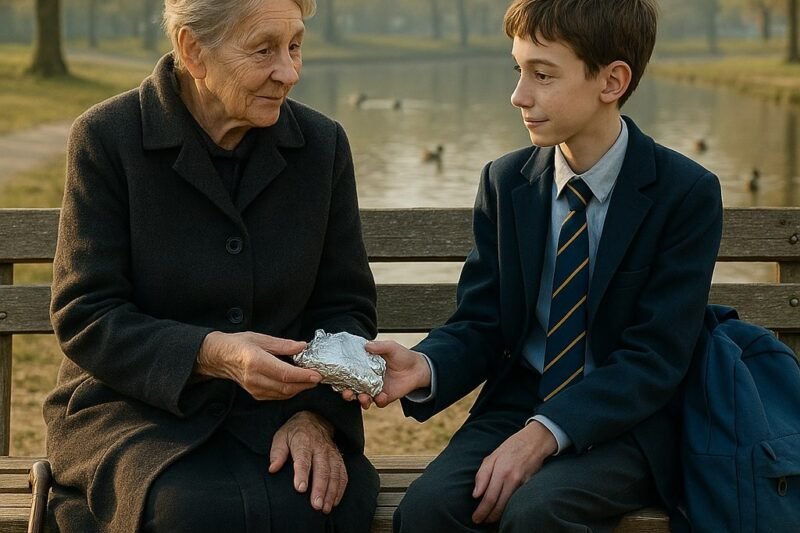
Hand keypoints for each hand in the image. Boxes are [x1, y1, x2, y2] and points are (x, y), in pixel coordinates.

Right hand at [195, 331, 320, 399]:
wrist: (219, 357)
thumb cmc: (239, 344)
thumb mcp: (261, 338)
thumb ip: (283, 345)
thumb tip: (303, 346)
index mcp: (256, 362)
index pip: (284, 373)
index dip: (303, 376)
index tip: (317, 374)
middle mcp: (255, 378)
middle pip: (286, 387)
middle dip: (305, 384)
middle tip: (319, 377)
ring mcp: (254, 389)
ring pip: (283, 394)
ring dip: (299, 388)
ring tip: (311, 379)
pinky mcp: (255, 394)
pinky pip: (277, 396)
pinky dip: (290, 391)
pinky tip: (297, 383)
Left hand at [269, 411, 346, 513]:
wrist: (315, 419)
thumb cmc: (294, 433)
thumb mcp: (281, 436)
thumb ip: (277, 452)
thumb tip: (273, 468)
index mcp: (303, 441)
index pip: (303, 458)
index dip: (302, 473)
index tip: (300, 489)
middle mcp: (320, 448)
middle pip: (322, 469)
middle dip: (320, 488)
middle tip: (316, 505)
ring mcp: (331, 453)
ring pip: (334, 473)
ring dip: (331, 492)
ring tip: (325, 508)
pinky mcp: (338, 459)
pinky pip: (343, 474)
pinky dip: (340, 488)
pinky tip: (334, 502)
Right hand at [341, 340, 430, 408]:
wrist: (418, 368)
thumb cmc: (402, 356)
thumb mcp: (391, 347)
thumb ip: (379, 346)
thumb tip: (366, 345)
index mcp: (365, 368)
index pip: (349, 374)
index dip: (342, 377)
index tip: (336, 379)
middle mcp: (368, 380)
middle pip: (352, 390)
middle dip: (347, 394)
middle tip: (347, 393)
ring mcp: (376, 390)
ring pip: (363, 399)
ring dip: (361, 400)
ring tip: (363, 397)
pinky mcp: (385, 397)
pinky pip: (378, 402)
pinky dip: (378, 401)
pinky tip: (381, 396)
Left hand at [472, 421, 556, 523]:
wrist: (534, 441)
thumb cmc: (510, 448)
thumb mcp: (492, 456)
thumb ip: (482, 475)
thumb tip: (475, 495)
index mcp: (500, 470)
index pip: (489, 497)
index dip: (481, 511)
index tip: (475, 518)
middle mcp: (512, 478)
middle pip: (498, 505)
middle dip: (488, 517)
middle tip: (480, 521)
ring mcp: (523, 483)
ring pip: (508, 506)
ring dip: (498, 516)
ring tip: (489, 519)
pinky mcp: (530, 486)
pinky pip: (517, 501)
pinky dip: (508, 508)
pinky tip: (502, 511)